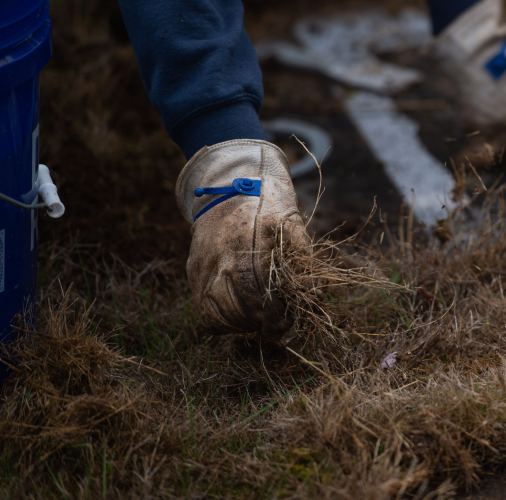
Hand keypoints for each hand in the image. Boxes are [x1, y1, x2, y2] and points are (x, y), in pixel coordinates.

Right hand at [176, 140, 307, 339]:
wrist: (231, 180)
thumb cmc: (269, 202)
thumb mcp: (292, 223)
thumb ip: (301, 260)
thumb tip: (312, 295)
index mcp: (246, 244)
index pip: (255, 294)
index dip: (273, 315)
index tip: (287, 320)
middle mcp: (218, 257)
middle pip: (234, 310)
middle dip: (259, 323)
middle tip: (277, 323)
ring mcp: (201, 264)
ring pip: (213, 314)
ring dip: (240, 324)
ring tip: (259, 319)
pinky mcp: (193, 269)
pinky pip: (202, 306)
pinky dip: (221, 318)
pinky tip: (241, 313)